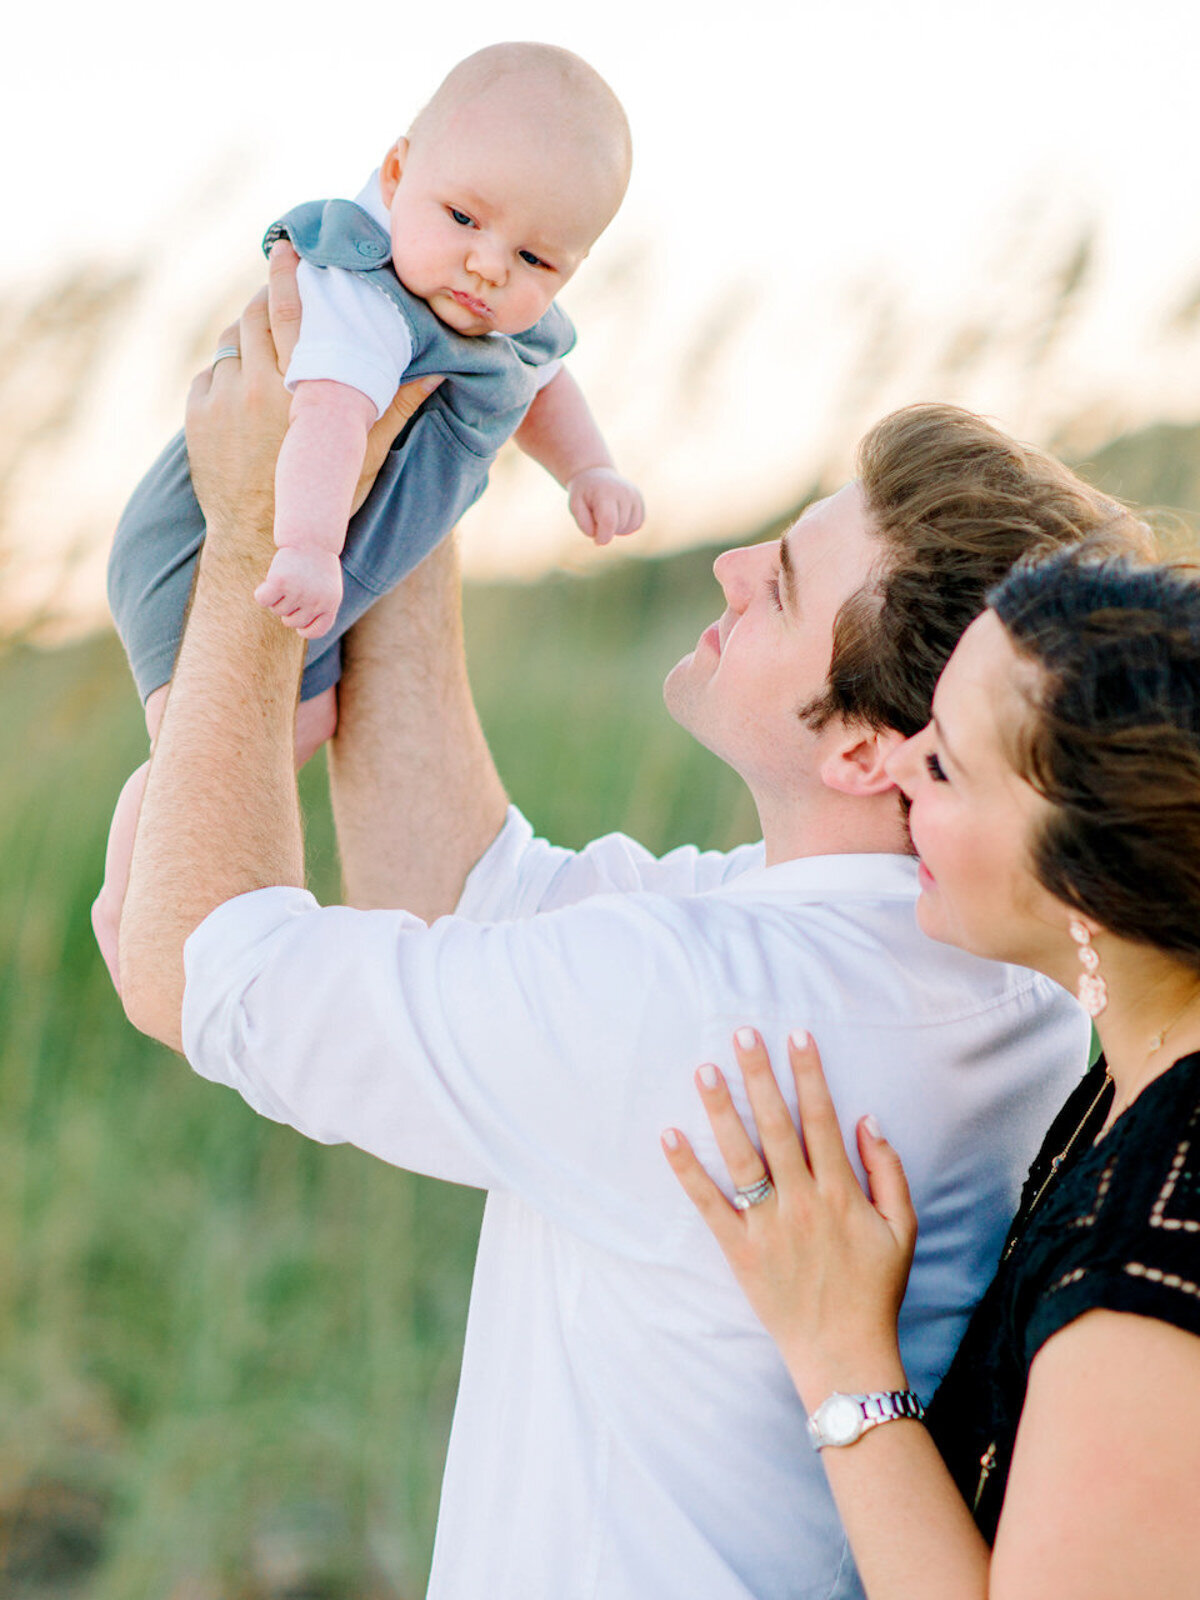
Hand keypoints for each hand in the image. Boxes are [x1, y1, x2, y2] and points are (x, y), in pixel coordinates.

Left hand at [184, 242, 441, 554]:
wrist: (257, 540)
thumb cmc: (318, 500)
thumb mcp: (364, 457)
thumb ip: (395, 409)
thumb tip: (436, 372)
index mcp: (298, 390)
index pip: (287, 312)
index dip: (286, 274)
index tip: (290, 248)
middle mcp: (255, 388)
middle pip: (253, 315)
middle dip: (265, 296)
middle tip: (281, 289)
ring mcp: (220, 401)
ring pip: (231, 342)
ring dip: (247, 334)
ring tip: (266, 338)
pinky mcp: (197, 415)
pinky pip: (210, 374)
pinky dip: (227, 371)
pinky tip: (246, 384)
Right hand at [254, 546, 342, 637]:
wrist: (312, 539)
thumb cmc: (318, 565)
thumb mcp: (328, 589)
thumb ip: (319, 609)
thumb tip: (301, 631)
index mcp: (330, 605)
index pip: (315, 631)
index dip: (304, 629)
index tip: (299, 625)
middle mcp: (316, 601)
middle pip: (290, 622)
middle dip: (288, 609)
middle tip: (293, 588)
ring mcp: (298, 592)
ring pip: (277, 610)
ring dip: (277, 597)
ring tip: (287, 578)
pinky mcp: (280, 582)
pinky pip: (263, 599)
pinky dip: (262, 593)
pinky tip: (269, 582)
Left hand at [567, 466, 643, 545]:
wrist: (595, 475)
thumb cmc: (583, 493)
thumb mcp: (574, 505)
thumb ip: (583, 523)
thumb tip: (600, 540)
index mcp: (605, 492)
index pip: (609, 521)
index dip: (603, 536)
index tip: (597, 541)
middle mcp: (624, 492)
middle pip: (618, 526)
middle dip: (606, 529)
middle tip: (597, 515)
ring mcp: (635, 496)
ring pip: (630, 527)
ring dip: (617, 529)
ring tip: (607, 515)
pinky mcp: (640, 501)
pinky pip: (637, 525)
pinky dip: (626, 526)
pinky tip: (617, 516)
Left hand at [663, 1028, 916, 1402]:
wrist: (844, 1353)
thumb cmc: (876, 1289)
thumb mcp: (903, 1228)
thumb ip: (888, 1170)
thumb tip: (866, 1119)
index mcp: (841, 1193)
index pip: (821, 1120)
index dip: (809, 1075)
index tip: (796, 1036)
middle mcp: (803, 1202)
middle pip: (776, 1127)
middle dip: (760, 1076)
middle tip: (742, 1034)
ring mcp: (768, 1226)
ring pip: (741, 1157)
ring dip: (721, 1111)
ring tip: (705, 1070)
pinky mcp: (739, 1251)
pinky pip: (709, 1205)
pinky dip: (688, 1171)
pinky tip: (669, 1137)